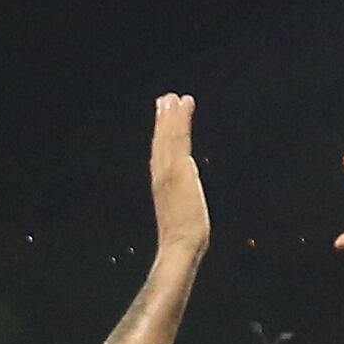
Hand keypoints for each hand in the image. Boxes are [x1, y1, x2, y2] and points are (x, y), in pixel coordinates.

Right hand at [148, 94, 210, 257]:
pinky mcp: (179, 169)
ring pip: (169, 137)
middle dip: (163, 121)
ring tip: (172, 97)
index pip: (161, 155)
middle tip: (166, 98)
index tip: (163, 119)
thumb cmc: (183, 239)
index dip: (161, 136)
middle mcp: (162, 174)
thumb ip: (180, 205)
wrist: (181, 246)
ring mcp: (169, 170)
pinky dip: (180, 121)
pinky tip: (183, 106)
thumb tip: (183, 206)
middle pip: (162, 142)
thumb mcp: (180, 218)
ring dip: (170, 116)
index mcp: (162, 185)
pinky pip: (179, 139)